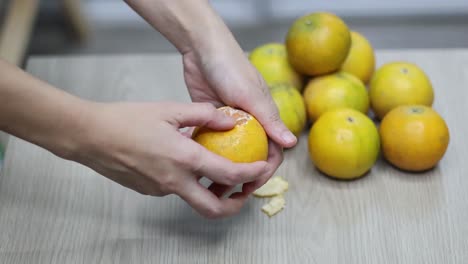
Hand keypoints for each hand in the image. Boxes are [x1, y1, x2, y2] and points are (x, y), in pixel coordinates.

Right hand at [73, 101, 269, 217]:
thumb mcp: (170, 109)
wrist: (90, 136)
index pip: (228, 174)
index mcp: (184, 159)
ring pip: (195, 199)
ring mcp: (160, 189)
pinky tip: (185, 161)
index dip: (251, 174)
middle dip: (236, 204)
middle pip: (214, 209)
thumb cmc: (127, 120)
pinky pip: (176, 189)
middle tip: (245, 191)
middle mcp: (174, 181)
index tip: (262, 169)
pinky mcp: (149, 190)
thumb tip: (230, 120)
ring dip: (212, 192)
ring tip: (218, 172)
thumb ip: (204, 114)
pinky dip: (189, 181)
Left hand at [182, 42, 296, 191]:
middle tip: (229, 191)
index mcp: (264, 118)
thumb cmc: (230, 67)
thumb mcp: (250, 95)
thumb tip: (292, 144)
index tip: (250, 184)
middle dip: (243, 177)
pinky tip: (198, 167)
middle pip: (251, 157)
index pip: (271, 152)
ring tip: (211, 185)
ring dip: (225, 170)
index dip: (264, 171)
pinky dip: (209, 155)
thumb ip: (269, 119)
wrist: (202, 49)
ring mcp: (230, 123)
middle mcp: (249, 123)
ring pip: (231, 154)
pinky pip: (213, 143)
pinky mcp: (211, 120)